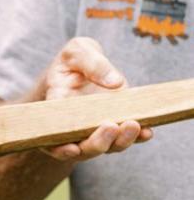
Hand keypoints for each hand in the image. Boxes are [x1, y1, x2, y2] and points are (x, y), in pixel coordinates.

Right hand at [39, 37, 152, 161]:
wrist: (83, 67)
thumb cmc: (74, 60)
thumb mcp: (78, 51)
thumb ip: (92, 63)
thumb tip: (115, 82)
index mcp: (55, 109)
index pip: (53, 135)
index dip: (60, 148)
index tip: (74, 148)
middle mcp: (72, 126)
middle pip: (81, 148)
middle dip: (97, 143)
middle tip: (111, 127)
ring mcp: (92, 130)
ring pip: (104, 147)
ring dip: (119, 142)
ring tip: (133, 125)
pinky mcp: (113, 127)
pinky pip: (123, 138)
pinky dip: (136, 139)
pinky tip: (147, 132)